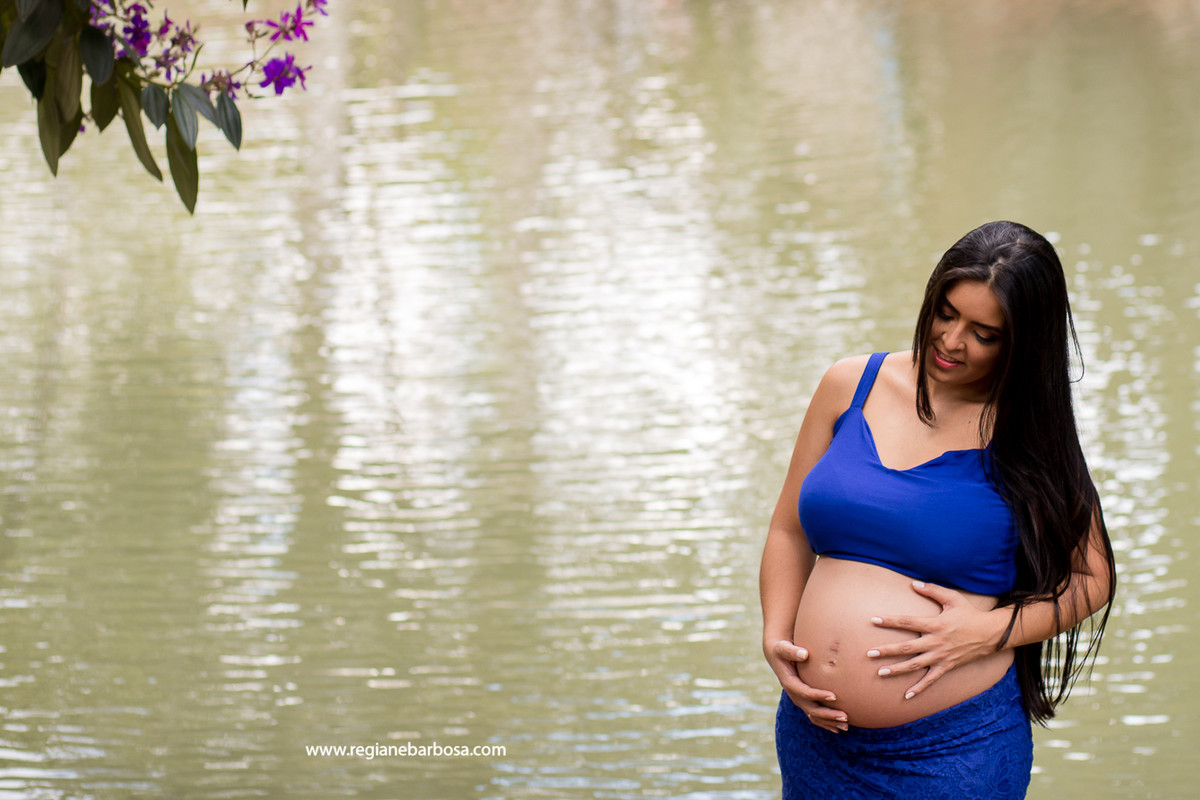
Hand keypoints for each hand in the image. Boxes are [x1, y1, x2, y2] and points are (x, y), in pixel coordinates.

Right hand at [764, 639, 848, 731]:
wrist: (776, 655)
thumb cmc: (781, 650)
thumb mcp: (783, 648)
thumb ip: (792, 651)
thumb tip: (804, 654)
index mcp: (789, 683)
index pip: (804, 692)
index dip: (818, 695)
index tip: (834, 696)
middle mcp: (794, 694)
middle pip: (811, 709)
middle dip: (828, 714)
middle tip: (845, 717)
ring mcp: (798, 699)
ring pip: (814, 715)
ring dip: (829, 722)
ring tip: (846, 726)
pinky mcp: (803, 700)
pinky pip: (814, 715)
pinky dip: (826, 723)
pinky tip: (838, 728)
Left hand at [866, 581, 1007, 699]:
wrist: (991, 634)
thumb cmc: (970, 614)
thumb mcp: (953, 598)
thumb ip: (933, 590)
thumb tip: (913, 583)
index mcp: (935, 624)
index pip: (908, 622)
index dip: (890, 621)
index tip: (873, 620)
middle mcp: (935, 642)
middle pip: (907, 647)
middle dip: (887, 650)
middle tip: (869, 653)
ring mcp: (941, 656)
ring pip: (915, 665)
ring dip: (897, 669)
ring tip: (880, 673)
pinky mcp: (947, 666)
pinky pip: (931, 680)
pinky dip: (919, 688)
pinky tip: (907, 696)